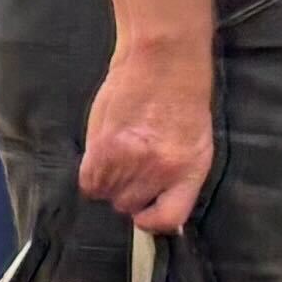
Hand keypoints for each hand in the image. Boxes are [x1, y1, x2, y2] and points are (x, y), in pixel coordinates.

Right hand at [79, 40, 214, 235]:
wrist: (163, 61)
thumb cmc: (181, 98)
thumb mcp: (193, 142)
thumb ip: (175, 176)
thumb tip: (154, 203)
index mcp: (189, 169)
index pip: (167, 218)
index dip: (151, 220)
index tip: (144, 211)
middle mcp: (160, 169)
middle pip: (128, 205)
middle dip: (125, 192)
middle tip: (129, 168)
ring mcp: (129, 159)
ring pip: (105, 193)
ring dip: (107, 180)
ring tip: (117, 155)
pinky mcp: (103, 146)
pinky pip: (88, 180)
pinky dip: (91, 173)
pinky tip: (101, 155)